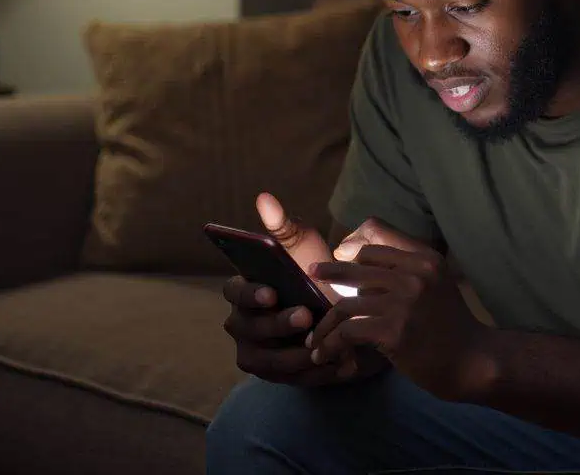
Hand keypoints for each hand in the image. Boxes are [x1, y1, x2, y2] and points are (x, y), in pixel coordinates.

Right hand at [222, 193, 381, 385]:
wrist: (345, 311)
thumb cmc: (317, 275)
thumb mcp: (306, 249)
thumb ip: (284, 228)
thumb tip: (265, 198)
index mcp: (243, 290)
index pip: (234, 293)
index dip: (250, 295)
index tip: (272, 292)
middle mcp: (241, 323)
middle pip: (249, 329)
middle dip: (277, 325)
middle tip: (307, 316)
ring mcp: (256, 352)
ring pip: (267, 361)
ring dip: (296, 355)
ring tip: (327, 345)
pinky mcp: (276, 375)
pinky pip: (289, 380)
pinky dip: (314, 373)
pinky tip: (339, 363)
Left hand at [309, 242, 492, 400]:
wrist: (473, 361)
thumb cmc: (452, 326)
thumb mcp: (437, 285)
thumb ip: (407, 271)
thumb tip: (360, 264)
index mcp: (425, 259)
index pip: (376, 246)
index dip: (352, 253)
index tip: (338, 265)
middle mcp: (414, 274)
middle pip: (356, 268)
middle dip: (329, 273)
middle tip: (312, 277)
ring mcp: (403, 302)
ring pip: (346, 304)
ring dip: (325, 325)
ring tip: (315, 340)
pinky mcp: (393, 330)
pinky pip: (348, 331)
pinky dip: (331, 344)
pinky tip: (324, 354)